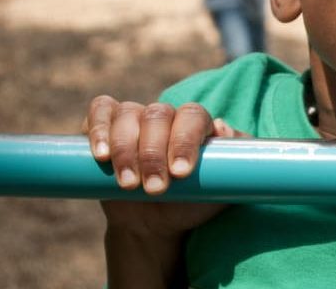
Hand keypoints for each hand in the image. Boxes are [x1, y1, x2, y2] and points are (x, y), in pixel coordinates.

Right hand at [82, 95, 249, 238]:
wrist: (155, 223)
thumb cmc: (193, 202)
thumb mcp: (222, 187)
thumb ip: (237, 160)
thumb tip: (225, 131)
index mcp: (195, 124)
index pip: (192, 116)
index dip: (185, 140)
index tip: (182, 173)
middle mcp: (164, 116)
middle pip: (157, 115)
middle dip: (154, 154)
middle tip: (155, 189)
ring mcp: (134, 118)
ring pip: (128, 115)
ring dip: (126, 150)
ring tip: (128, 184)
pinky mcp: (106, 127)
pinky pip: (100, 111)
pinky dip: (98, 128)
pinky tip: (102, 155)